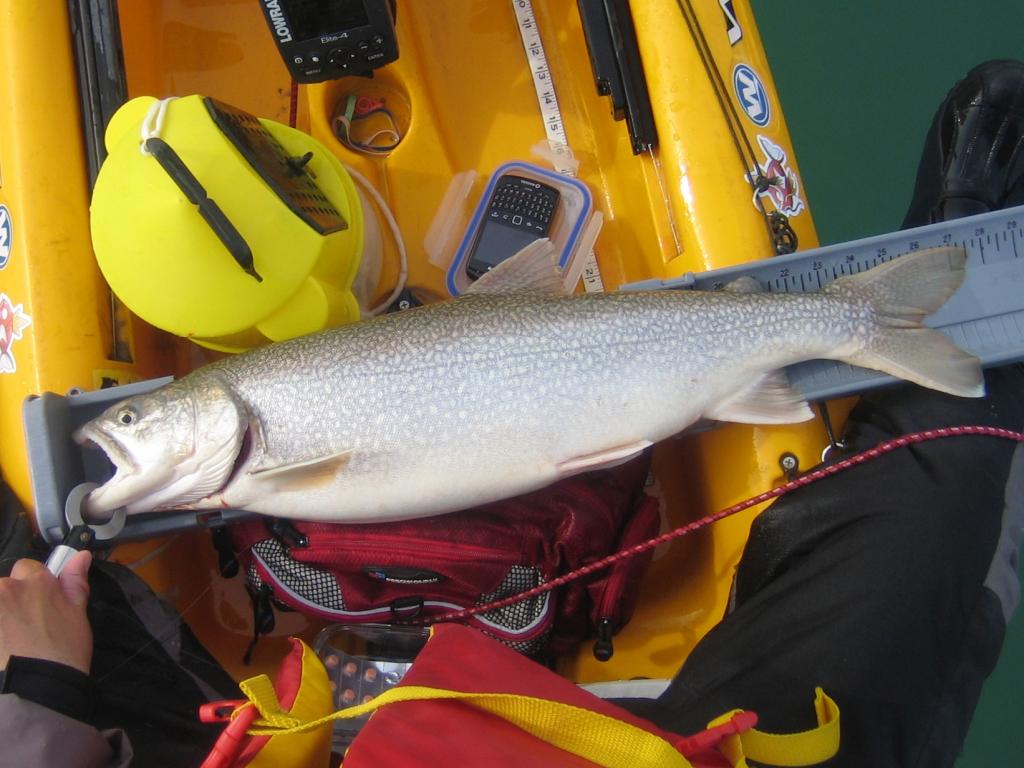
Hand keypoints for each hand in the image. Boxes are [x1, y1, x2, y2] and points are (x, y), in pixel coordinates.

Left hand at [0, 551, 92, 673]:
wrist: (37, 689)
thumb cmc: (63, 653)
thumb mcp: (77, 615)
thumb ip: (75, 582)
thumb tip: (81, 556)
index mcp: (36, 583)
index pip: (27, 568)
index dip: (33, 586)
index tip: (37, 605)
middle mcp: (6, 589)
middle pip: (4, 586)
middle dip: (11, 602)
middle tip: (22, 628)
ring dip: (1, 616)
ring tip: (9, 641)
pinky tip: (3, 647)